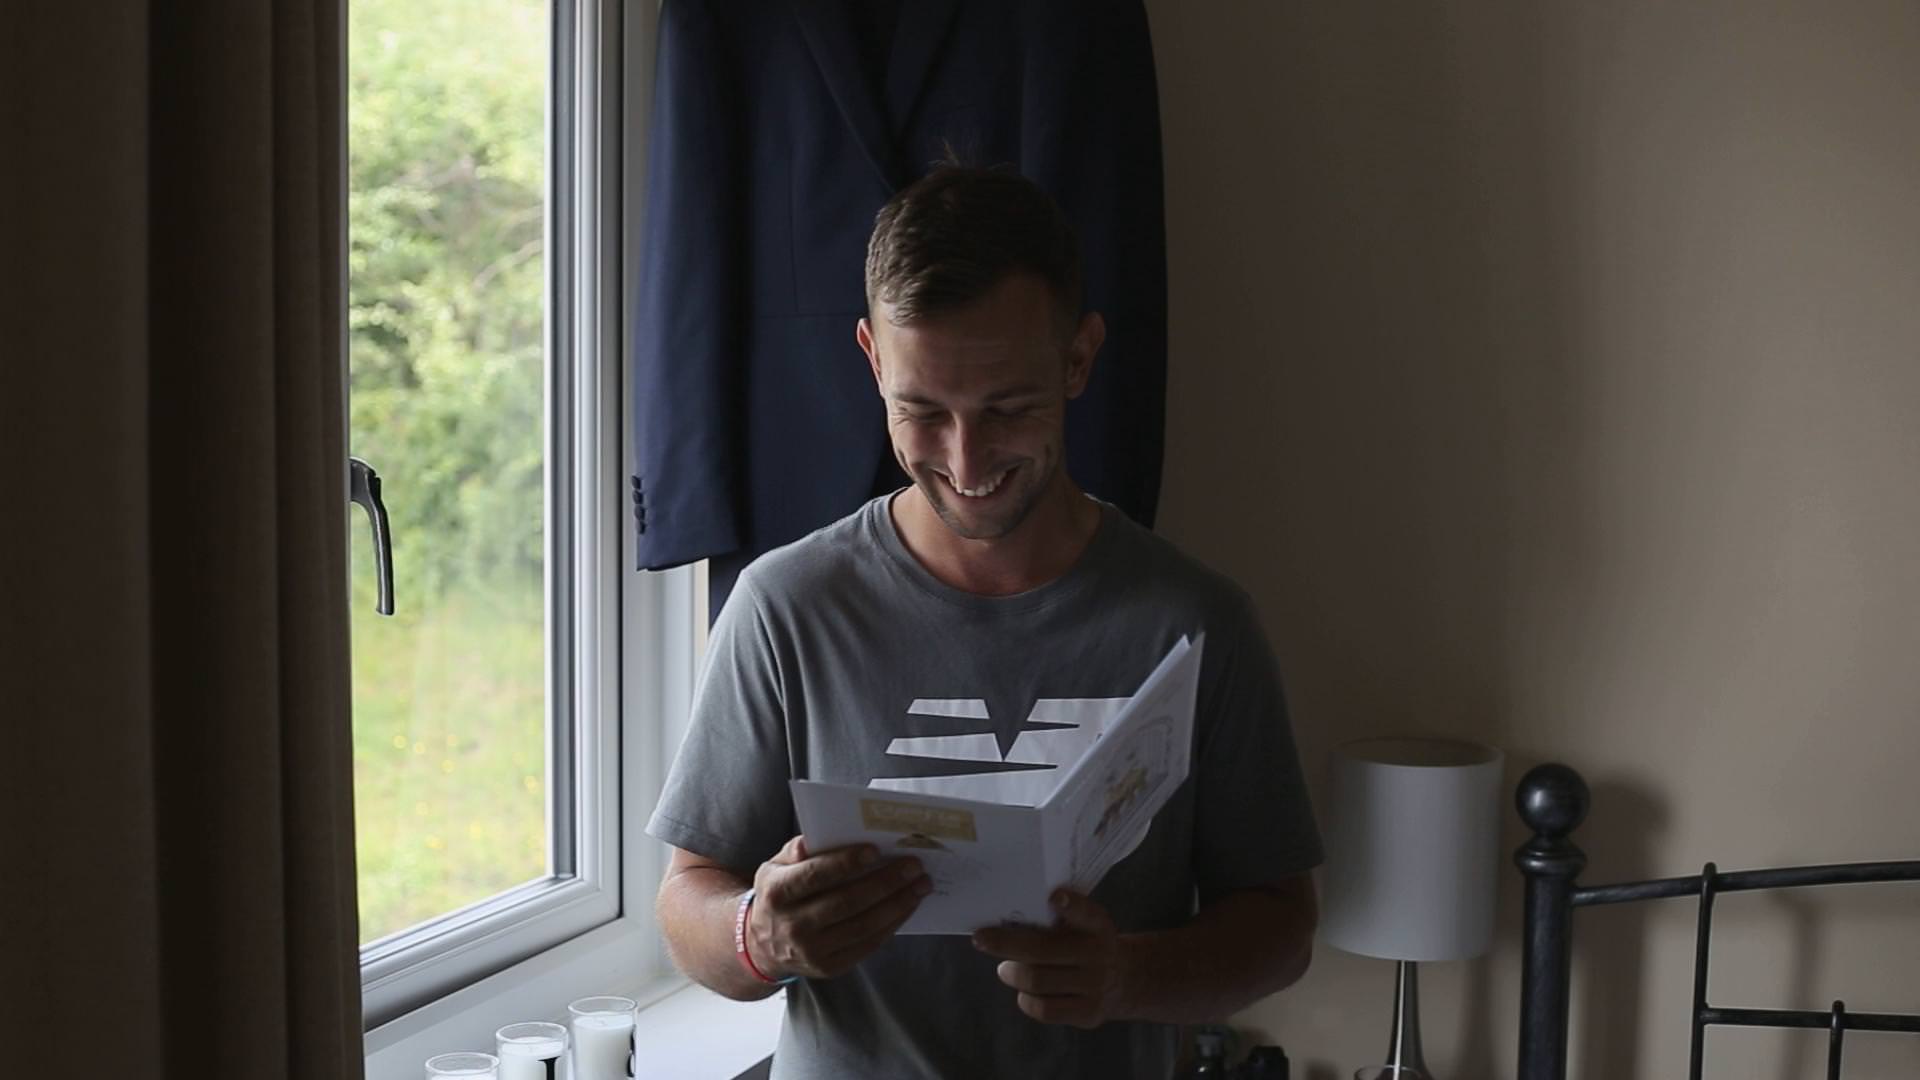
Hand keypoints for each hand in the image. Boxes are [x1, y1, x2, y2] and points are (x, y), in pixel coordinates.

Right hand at [748, 835, 931, 979]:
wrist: (764, 946)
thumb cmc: (779, 895)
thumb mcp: (774, 867)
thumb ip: (795, 851)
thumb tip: (814, 840)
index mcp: (777, 893)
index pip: (815, 876)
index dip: (846, 863)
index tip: (876, 850)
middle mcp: (793, 925)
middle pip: (847, 902)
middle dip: (885, 882)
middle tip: (913, 865)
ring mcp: (813, 951)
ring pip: (863, 925)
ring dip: (898, 904)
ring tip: (920, 885)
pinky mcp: (831, 967)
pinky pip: (868, 944)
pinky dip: (893, 923)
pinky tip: (908, 906)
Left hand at [972, 890, 1126, 1028]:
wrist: (1123, 980)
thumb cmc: (1086, 944)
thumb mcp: (1083, 925)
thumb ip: (1055, 920)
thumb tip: (1004, 921)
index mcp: (1098, 926)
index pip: (1086, 913)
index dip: (1071, 905)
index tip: (1053, 896)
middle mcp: (1099, 954)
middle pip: (1043, 949)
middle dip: (1004, 943)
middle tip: (981, 939)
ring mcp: (1094, 985)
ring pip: (1038, 980)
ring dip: (1013, 973)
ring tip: (1005, 969)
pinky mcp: (1088, 1012)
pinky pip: (1045, 1009)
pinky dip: (1026, 999)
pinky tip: (1024, 992)